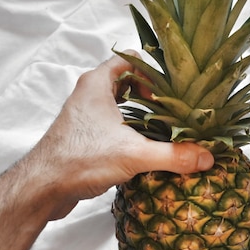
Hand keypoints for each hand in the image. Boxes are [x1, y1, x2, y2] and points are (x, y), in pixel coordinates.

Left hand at [29, 52, 213, 218]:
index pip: (130, 60)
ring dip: (143, 114)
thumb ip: (173, 155)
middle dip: (154, 95)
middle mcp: (89, 95)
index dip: (154, 72)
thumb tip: (207, 157)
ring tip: (167, 129)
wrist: (42, 188)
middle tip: (176, 111)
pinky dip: (131, 130)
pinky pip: (114, 124)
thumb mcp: (134, 155)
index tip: (175, 91)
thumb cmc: (80, 159)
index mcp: (97, 84)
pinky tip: (147, 148)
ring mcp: (86, 117)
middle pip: (128, 82)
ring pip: (121, 105)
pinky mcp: (85, 137)